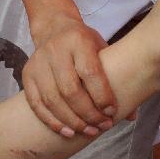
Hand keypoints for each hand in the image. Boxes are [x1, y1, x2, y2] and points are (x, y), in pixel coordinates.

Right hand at [24, 14, 115, 136]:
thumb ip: (116, 77)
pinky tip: (67, 131)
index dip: (102, 96)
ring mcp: (38, 62)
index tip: (111, 112)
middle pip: (70, 90)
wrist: (54, 27)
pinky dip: (52, 121)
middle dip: (88, 114)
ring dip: (71, 121)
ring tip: (88, 131)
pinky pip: (36, 103)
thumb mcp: (102, 49)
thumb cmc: (83, 43)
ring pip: (52, 99)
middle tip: (101, 126)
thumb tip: (132, 115)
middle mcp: (56, 50)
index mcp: (78, 41)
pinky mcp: (27, 74)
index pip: (90, 73)